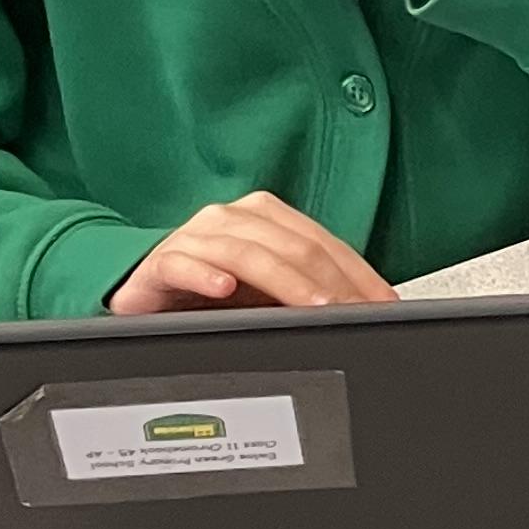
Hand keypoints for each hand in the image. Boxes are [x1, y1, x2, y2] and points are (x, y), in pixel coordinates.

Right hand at [108, 193, 395, 314]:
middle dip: (329, 284)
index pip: (323, 242)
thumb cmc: (211, 289)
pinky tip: (223, 290)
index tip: (383, 305)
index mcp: (266, 216)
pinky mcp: (161, 262)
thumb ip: (308, 293)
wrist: (145, 290)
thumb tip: (365, 310)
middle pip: (292, 246)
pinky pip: (183, 264)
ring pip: (247, 253)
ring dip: (284, 282)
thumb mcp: (267, 292)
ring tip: (311, 306)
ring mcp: (196, 236)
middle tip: (352, 312)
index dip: (358, 274)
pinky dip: (204, 276)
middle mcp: (233, 218)